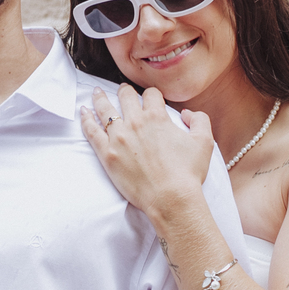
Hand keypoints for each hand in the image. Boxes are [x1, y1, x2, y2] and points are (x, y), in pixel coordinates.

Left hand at [81, 83, 211, 219]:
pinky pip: (92, 131)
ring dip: (100, 98)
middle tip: (122, 91)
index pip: (151, 94)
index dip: (152, 94)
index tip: (150, 98)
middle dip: (124, 91)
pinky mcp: (107, 153)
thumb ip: (200, 120)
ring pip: (105, 109)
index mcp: (157, 117)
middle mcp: (136, 122)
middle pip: (125, 96)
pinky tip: (83, 111)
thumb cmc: (188, 173)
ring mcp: (119, 137)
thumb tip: (187, 113)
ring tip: (96, 92)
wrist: (170, 198)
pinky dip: (86, 118)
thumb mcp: (204, 142)